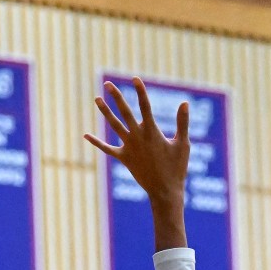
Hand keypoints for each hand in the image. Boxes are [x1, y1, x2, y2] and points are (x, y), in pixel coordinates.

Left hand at [84, 78, 189, 205]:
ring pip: (114, 125)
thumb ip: (182, 123)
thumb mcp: (183, 144)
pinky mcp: (124, 158)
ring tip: (97, 99)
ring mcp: (129, 147)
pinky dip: (97, 142)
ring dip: (105, 112)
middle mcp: (138, 136)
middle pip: (125, 112)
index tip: (135, 79)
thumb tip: (185, 102)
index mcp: (152, 132)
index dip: (140, 91)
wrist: (165, 191)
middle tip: (107, 84)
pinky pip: (108, 149)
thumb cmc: (177, 168)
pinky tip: (85, 135)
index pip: (145, 106)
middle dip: (116, 97)